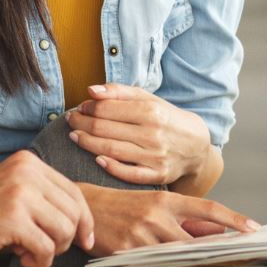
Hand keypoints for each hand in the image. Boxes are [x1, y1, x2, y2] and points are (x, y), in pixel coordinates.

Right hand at [0, 151, 93, 266]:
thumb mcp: (10, 195)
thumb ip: (41, 198)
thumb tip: (82, 221)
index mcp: (28, 162)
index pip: (74, 192)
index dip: (85, 221)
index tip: (85, 240)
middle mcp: (26, 172)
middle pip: (75, 212)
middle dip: (67, 239)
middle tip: (44, 249)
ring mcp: (20, 193)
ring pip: (65, 231)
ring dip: (51, 250)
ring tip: (27, 251)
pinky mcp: (12, 219)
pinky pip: (47, 249)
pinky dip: (38, 261)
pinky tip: (20, 257)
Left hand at [65, 84, 211, 184]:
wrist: (196, 146)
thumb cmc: (166, 119)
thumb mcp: (148, 99)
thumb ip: (119, 92)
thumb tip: (92, 90)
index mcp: (151, 111)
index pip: (107, 108)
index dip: (87, 108)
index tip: (79, 108)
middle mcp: (153, 134)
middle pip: (105, 129)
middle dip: (81, 124)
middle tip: (70, 121)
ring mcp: (155, 156)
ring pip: (111, 150)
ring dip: (87, 143)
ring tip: (75, 136)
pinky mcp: (157, 175)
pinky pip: (128, 173)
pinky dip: (110, 166)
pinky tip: (96, 159)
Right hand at [79, 184, 257, 255]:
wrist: (84, 207)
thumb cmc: (124, 206)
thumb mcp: (156, 205)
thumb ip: (188, 220)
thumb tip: (219, 232)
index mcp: (166, 200)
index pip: (207, 208)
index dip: (233, 219)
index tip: (253, 228)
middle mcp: (156, 215)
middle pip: (194, 242)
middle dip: (208, 254)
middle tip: (225, 261)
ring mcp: (141, 235)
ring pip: (175, 260)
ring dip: (181, 266)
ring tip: (181, 263)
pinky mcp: (126, 252)